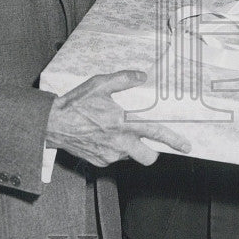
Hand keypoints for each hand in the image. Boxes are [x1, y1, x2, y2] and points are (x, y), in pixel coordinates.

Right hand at [44, 70, 190, 166]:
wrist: (52, 124)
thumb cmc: (76, 103)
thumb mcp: (100, 84)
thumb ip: (124, 79)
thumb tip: (142, 76)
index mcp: (122, 123)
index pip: (155, 133)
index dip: (173, 140)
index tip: (186, 146)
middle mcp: (118, 143)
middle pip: (148, 157)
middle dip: (152, 152)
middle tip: (149, 143)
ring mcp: (108, 155)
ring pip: (130, 157)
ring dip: (129, 148)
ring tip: (115, 133)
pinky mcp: (99, 162)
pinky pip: (114, 158)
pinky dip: (113, 150)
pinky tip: (102, 137)